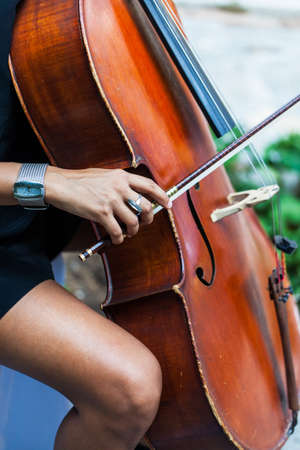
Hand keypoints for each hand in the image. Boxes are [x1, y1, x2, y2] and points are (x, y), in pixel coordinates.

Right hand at [45, 167, 170, 243]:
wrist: (61, 185)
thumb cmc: (80, 181)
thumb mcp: (105, 175)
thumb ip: (120, 183)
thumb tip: (133, 196)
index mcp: (122, 176)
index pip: (149, 185)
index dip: (162, 196)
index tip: (168, 204)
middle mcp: (119, 187)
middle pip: (145, 207)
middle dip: (148, 219)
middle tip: (144, 223)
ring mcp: (111, 200)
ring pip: (134, 222)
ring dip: (133, 231)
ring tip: (127, 233)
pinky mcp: (101, 213)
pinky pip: (117, 231)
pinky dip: (119, 238)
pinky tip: (116, 238)